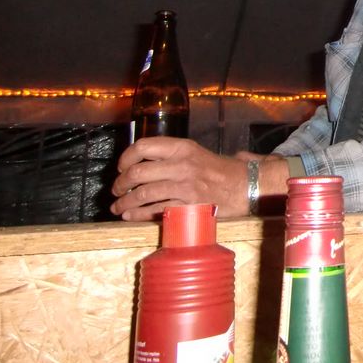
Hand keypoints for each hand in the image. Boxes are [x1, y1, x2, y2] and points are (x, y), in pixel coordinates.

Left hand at [111, 137, 248, 220]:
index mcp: (183, 147)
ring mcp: (185, 186)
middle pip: (138, 172)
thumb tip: (143, 162)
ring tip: (118, 207)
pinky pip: (156, 210)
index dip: (126, 157)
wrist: (246, 186)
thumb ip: (172, 155)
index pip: (143, 146)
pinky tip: (131, 216)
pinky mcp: (188, 205)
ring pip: (143, 194)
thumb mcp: (197, 153)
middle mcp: (182, 164)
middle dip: (120, 184)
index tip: (121, 167)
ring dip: (124, 203)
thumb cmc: (222, 170)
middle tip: (116, 190)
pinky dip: (139, 214)